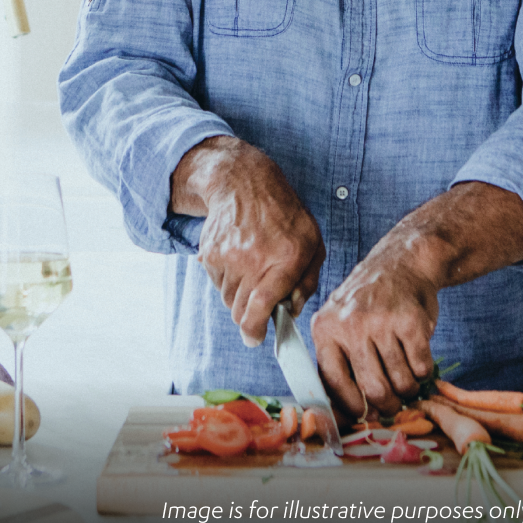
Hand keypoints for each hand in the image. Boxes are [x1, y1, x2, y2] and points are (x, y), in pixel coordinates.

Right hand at [171, 136, 324, 347]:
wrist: (245, 183)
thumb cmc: (285, 215)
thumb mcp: (313, 242)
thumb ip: (308, 281)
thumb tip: (293, 310)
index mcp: (288, 256)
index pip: (261, 306)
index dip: (255, 330)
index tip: (255, 338)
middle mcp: (256, 257)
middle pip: (240, 312)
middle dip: (249, 316)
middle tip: (259, 302)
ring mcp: (229, 256)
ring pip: (227, 300)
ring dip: (239, 295)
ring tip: (253, 269)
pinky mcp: (210, 254)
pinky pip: (216, 284)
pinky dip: (228, 280)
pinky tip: (239, 257)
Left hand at [310, 244, 438, 416]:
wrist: (403, 261)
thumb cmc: (370, 301)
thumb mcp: (340, 321)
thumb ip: (338, 360)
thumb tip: (341, 414)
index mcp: (325, 328)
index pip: (333, 383)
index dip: (351, 407)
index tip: (364, 415)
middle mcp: (350, 324)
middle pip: (372, 388)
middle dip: (387, 405)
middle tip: (394, 405)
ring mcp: (381, 321)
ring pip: (399, 380)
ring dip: (408, 388)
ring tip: (408, 381)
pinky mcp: (411, 320)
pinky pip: (421, 365)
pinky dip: (424, 371)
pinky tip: (419, 360)